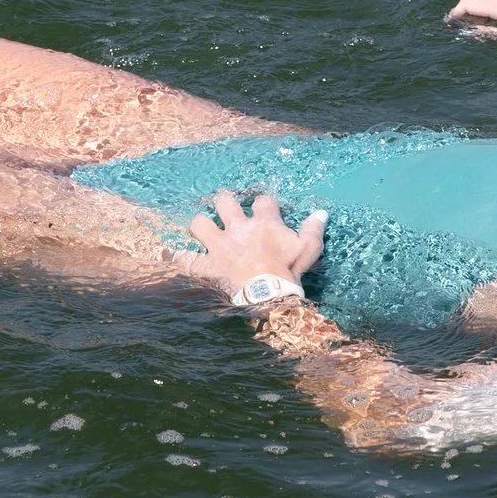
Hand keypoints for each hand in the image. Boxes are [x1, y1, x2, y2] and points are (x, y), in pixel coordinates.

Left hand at [187, 190, 324, 299]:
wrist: (269, 296)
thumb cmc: (289, 272)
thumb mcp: (308, 250)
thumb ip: (313, 229)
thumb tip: (322, 212)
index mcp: (263, 223)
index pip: (263, 201)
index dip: (264, 204)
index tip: (266, 210)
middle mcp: (238, 229)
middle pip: (224, 202)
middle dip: (224, 202)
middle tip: (226, 208)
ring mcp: (219, 246)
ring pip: (199, 224)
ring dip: (201, 225)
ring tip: (204, 229)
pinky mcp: (207, 265)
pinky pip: (186, 259)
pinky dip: (180, 257)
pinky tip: (174, 255)